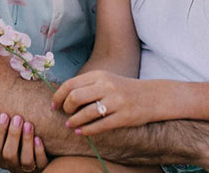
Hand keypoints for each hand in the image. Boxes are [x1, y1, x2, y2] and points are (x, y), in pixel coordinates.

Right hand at [0, 112, 47, 171]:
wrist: (40, 157)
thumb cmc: (18, 145)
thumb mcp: (3, 142)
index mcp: (1, 159)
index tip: (3, 115)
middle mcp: (12, 166)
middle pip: (9, 154)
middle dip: (12, 135)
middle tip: (18, 118)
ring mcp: (27, 169)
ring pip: (25, 160)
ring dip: (26, 141)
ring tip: (28, 125)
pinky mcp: (43, 168)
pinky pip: (40, 163)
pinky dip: (39, 151)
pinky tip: (39, 138)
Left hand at [51, 70, 168, 136]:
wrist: (153, 96)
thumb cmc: (124, 90)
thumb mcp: (106, 80)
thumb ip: (86, 85)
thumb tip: (62, 98)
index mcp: (100, 75)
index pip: (70, 85)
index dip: (58, 97)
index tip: (55, 106)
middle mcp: (107, 86)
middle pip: (75, 98)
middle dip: (66, 109)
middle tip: (66, 114)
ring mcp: (116, 102)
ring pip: (86, 113)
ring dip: (74, 121)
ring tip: (71, 125)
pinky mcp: (124, 117)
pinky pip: (99, 126)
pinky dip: (86, 131)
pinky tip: (81, 132)